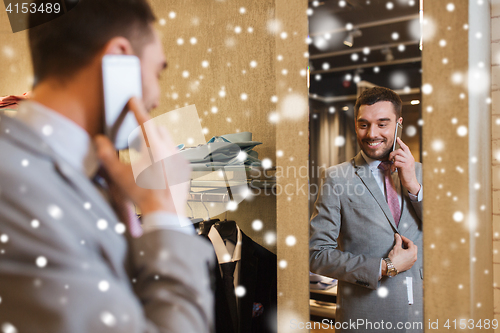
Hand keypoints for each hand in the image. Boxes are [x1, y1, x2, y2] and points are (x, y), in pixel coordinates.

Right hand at [95, 97, 188, 215]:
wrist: (164, 212)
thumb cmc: (141, 194)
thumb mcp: (119, 175)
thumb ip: (107, 155)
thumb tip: (98, 140)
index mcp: (154, 148)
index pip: (144, 121)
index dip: (137, 108)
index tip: (133, 98)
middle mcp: (170, 150)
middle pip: (157, 129)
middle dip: (147, 129)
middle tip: (136, 140)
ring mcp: (180, 158)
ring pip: (168, 141)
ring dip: (156, 143)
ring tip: (146, 158)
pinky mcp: (185, 167)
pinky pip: (175, 154)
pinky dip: (166, 156)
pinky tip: (157, 169)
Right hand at [384, 234, 416, 274]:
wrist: (391, 267)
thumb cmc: (394, 258)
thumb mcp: (396, 247)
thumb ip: (398, 240)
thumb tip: (397, 236)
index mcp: (412, 252)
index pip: (410, 243)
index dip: (405, 239)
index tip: (401, 237)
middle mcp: (414, 257)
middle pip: (414, 247)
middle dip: (408, 244)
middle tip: (402, 242)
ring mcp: (412, 262)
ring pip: (413, 253)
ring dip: (409, 250)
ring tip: (402, 248)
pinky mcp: (410, 265)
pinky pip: (411, 258)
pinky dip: (408, 255)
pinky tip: (403, 254)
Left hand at [388, 137, 420, 194]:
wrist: (410, 181)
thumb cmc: (406, 173)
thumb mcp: (405, 164)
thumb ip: (401, 159)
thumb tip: (394, 156)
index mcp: (410, 157)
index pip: (405, 147)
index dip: (401, 142)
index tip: (397, 138)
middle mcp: (410, 158)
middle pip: (399, 151)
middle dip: (392, 154)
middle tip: (390, 158)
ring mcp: (408, 162)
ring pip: (396, 157)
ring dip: (392, 162)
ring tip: (393, 166)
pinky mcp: (405, 166)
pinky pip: (396, 163)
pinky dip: (393, 166)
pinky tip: (394, 169)